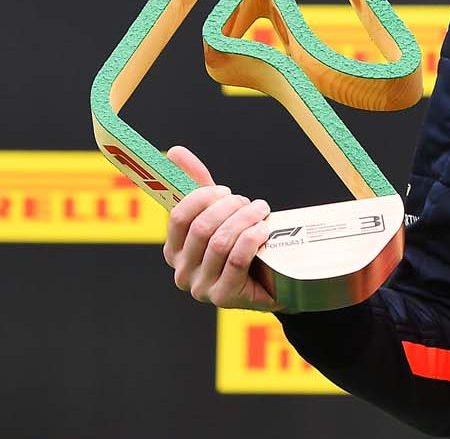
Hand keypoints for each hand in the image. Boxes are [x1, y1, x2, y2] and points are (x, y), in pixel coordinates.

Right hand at [160, 145, 280, 311]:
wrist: (275, 281)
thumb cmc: (242, 244)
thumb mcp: (220, 214)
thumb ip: (197, 184)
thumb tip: (175, 151)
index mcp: (174, 250)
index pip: (179, 216)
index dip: (204, 197)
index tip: (226, 191)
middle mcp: (182, 271)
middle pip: (202, 228)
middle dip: (230, 208)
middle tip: (250, 204)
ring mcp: (201, 288)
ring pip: (220, 242)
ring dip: (245, 220)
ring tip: (262, 212)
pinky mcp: (223, 297)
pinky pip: (236, 259)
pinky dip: (252, 238)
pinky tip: (264, 229)